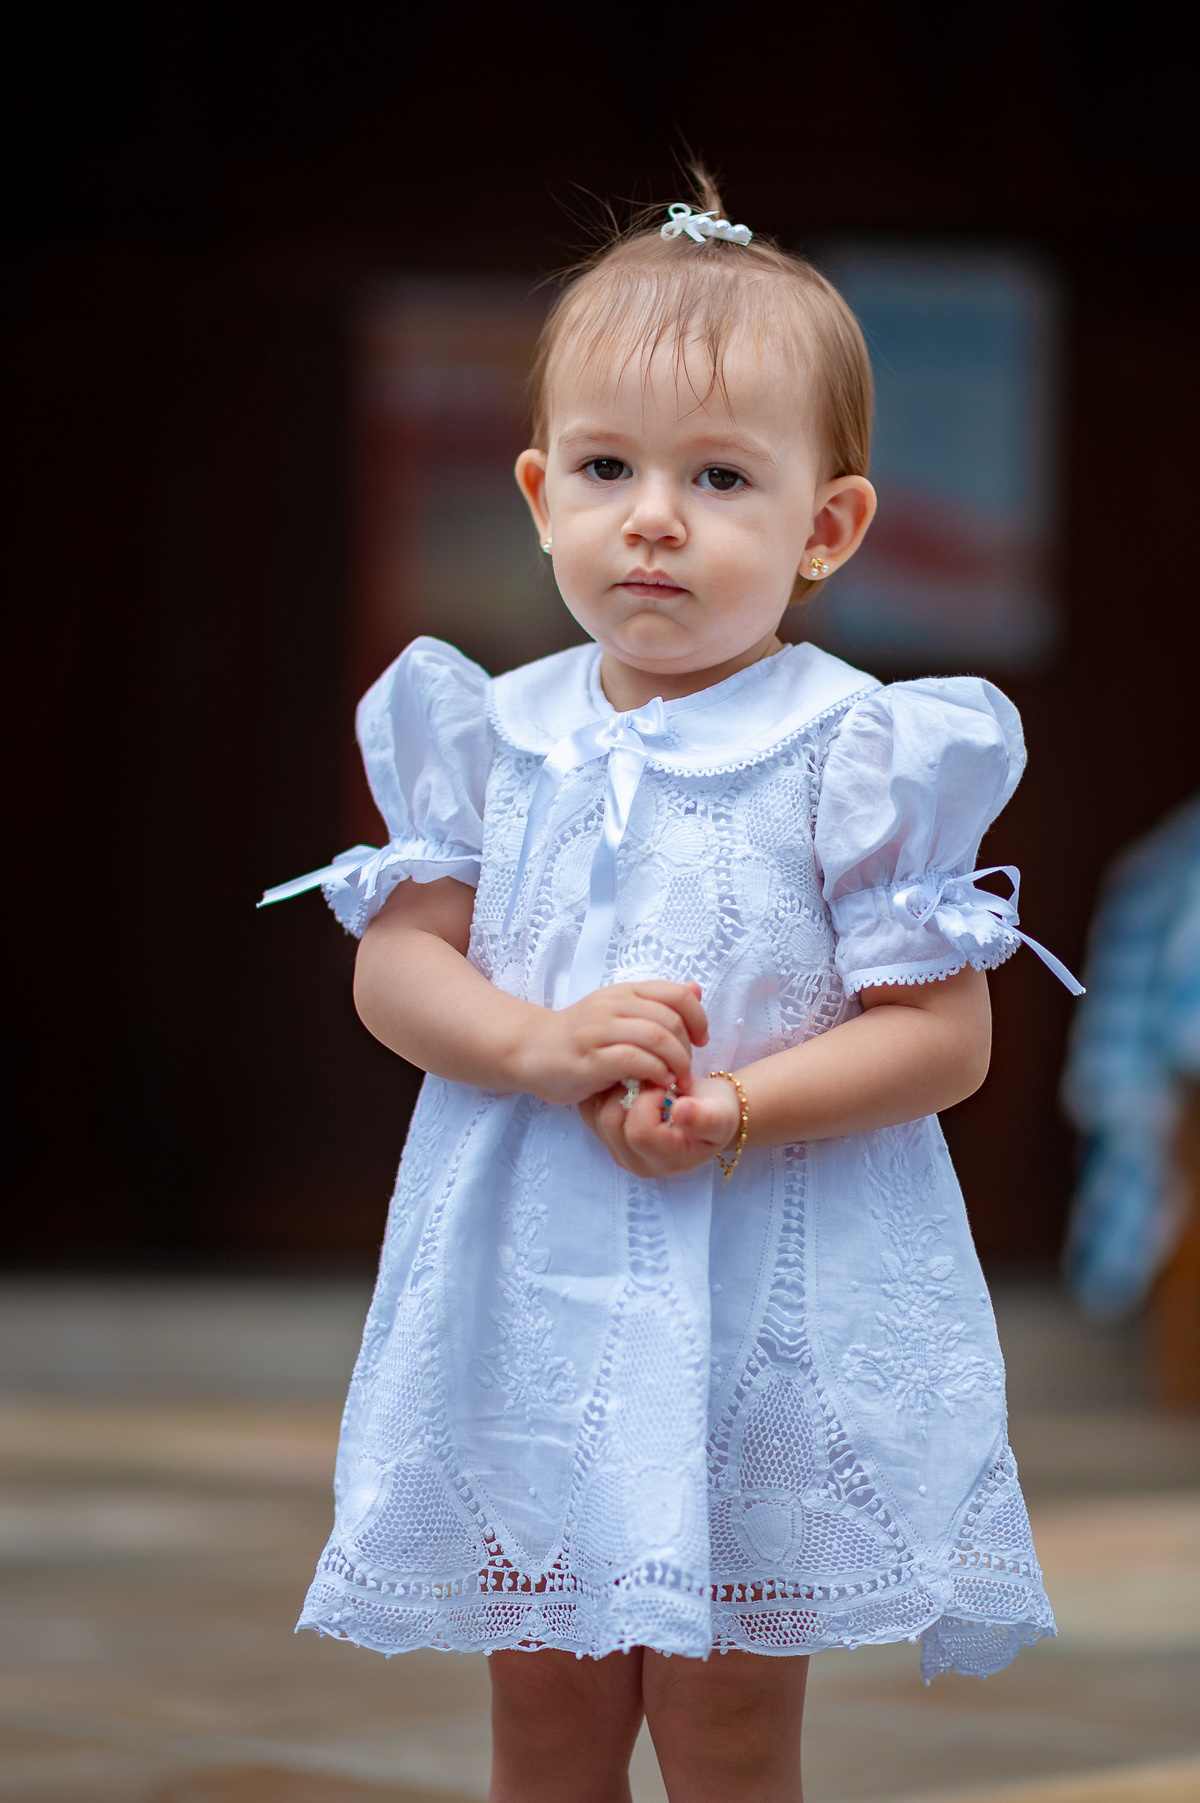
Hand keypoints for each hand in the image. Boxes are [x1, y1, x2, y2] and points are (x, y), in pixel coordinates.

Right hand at [511, 981, 708, 1106]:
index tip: (700, 1042)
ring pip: (656, 1038)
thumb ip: (657, 1003)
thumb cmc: (581, 1036)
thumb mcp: (620, 1012)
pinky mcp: (589, 1058)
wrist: (531, 1050)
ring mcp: (599, 1030)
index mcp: (625, 992)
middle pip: (671, 1020)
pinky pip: (633, 1059)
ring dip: (676, 1064)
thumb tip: (695, 989)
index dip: (698, 1019)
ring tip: (677, 1082)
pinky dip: (653, 1073)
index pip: (678, 994)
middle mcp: (613, 1005)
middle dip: (687, 1050)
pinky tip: (656, 1084)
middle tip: (686, 1072)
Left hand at [580, 1073, 740, 1177]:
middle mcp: (636, 1163)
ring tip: (642, 1082)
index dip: (649, 1100)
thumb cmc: (716, 1112)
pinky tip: (628, 1084)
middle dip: (628, 1092)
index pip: (639, 1132)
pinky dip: (604, 1092)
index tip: (666, 1086)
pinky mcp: (606, 1136)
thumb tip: (681, 1111)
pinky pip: (590, 1110)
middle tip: (651, 1080)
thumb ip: (703, 1118)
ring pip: (597, 1114)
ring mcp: (618, 1151)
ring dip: (615, 1090)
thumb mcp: (719, 1115)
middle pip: (611, 1122)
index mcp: (664, 1161)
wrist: (708, 1112)